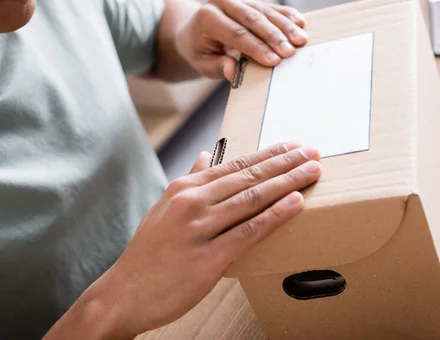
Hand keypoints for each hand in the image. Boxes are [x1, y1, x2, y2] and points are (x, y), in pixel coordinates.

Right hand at [92, 141, 320, 336]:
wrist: (125, 293)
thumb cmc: (149, 252)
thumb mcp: (164, 208)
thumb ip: (189, 180)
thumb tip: (203, 156)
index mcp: (185, 188)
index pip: (235, 164)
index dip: (269, 154)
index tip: (294, 145)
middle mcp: (192, 202)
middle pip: (249, 177)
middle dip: (286, 162)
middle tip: (314, 152)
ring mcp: (200, 228)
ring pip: (253, 199)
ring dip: (288, 182)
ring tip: (313, 171)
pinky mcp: (208, 258)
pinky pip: (249, 231)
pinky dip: (275, 215)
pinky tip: (296, 203)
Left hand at [175, 0, 307, 80]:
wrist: (193, 31)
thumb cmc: (199, 51)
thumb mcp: (203, 63)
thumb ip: (217, 66)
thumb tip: (232, 71)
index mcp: (207, 17)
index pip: (236, 33)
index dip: (256, 47)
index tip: (274, 60)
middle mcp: (221, 1)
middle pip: (253, 19)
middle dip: (274, 36)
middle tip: (291, 51)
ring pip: (265, 11)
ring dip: (285, 26)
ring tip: (301, 40)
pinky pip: (270, 6)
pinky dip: (286, 15)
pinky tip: (300, 23)